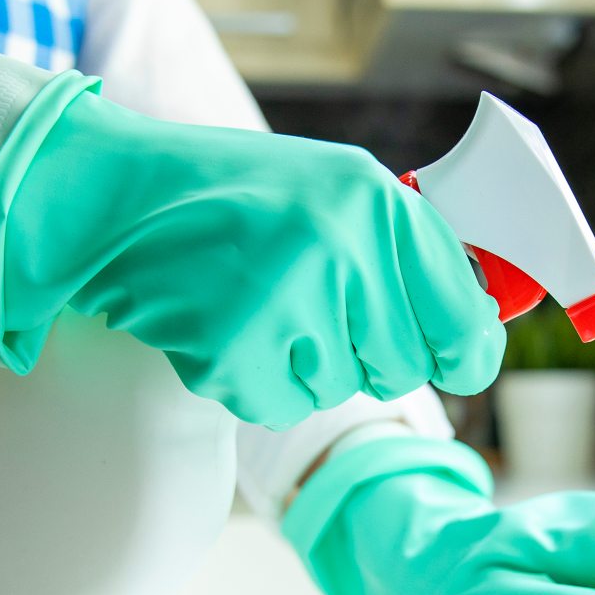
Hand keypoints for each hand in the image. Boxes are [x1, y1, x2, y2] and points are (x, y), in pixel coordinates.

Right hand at [0, 54, 502, 427]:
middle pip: (404, 365)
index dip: (466, 350)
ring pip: (340, 386)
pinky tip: (226, 328)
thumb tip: (480, 330)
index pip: (465, 317)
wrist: (115, 201)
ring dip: (306, 364)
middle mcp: (342, 246)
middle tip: (318, 310)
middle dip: (368, 352)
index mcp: (377, 202)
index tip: (459, 360)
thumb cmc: (233, 196)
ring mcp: (288, 301)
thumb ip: (405, 249)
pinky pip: (282, 405)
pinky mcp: (236, 353)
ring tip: (260, 304)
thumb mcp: (334, 189)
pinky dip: (255, 381)